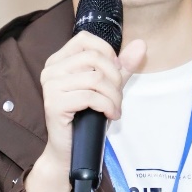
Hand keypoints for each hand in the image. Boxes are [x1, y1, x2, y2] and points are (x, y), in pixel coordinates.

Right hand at [26, 33, 146, 191]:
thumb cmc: (87, 118)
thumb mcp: (107, 88)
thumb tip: (141, 44)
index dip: (107, 53)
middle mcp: (50, 70)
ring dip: (113, 96)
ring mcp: (50, 86)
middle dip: (114, 78)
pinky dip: (107, 106)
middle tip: (117, 97)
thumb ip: (122, 66)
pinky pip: (91, 97)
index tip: (115, 74)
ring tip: (115, 109)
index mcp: (58, 61)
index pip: (85, 39)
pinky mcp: (54, 104)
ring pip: (95, 78)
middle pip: (94, 58)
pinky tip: (110, 115)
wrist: (69, 151)